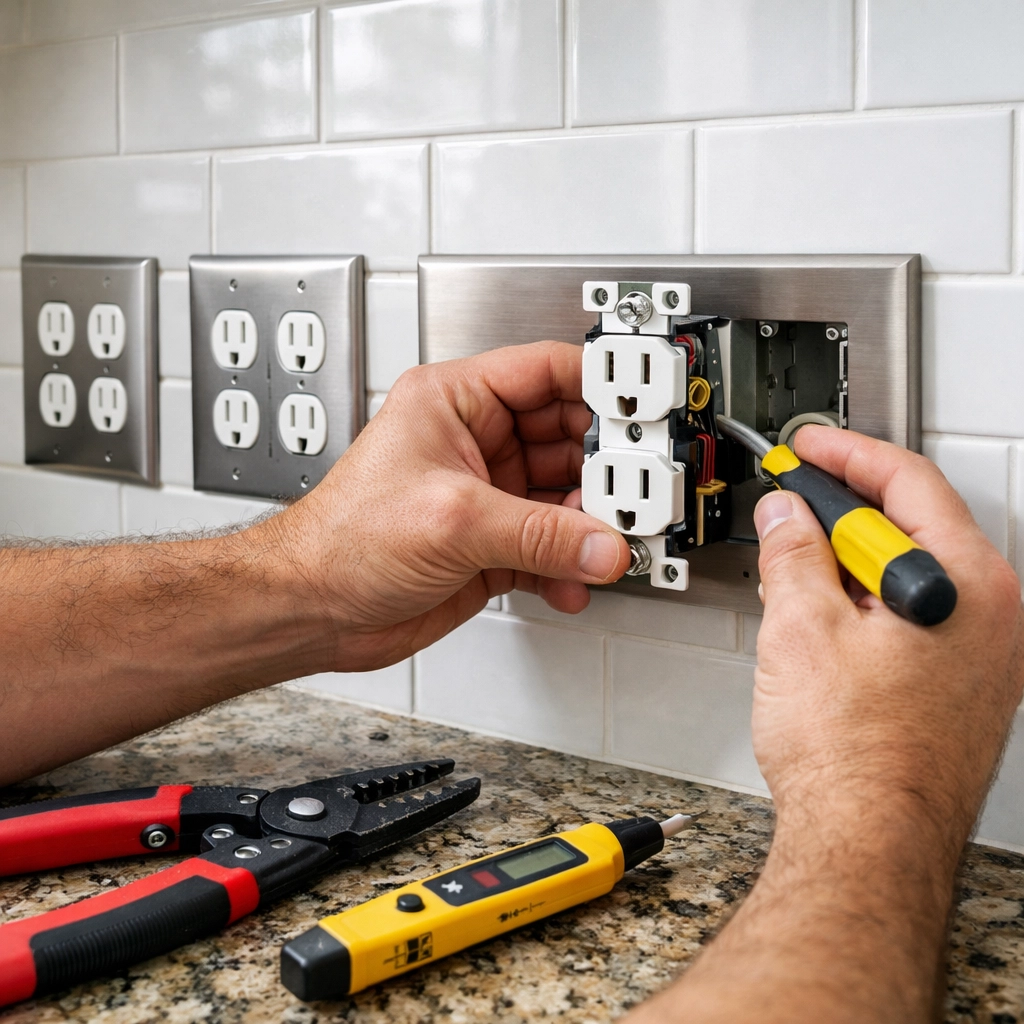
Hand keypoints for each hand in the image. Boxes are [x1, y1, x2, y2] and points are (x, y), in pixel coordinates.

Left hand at [255, 341, 629, 671]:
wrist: (312, 610)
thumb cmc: (341, 541)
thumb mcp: (451, 519)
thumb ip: (538, 534)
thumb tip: (602, 543)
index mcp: (455, 402)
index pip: (544, 371)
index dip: (598, 383)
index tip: (642, 405)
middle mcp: (475, 443)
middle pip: (567, 439)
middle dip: (604, 468)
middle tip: (637, 490)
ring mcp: (487, 496)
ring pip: (565, 499)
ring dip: (590, 526)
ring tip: (611, 543)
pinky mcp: (491, 546)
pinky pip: (551, 548)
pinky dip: (568, 566)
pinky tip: (572, 581)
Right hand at [752, 426, 1023, 835]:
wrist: (867, 845)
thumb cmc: (855, 760)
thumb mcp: (801, 626)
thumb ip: (792, 552)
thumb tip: (785, 514)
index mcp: (971, 586)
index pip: (909, 483)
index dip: (847, 454)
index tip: (809, 446)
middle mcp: (994, 619)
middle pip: (913, 527)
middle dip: (842, 514)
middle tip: (791, 507)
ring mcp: (983, 659)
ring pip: (908, 576)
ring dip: (848, 564)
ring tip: (793, 578)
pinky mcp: (962, 690)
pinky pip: (914, 619)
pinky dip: (865, 606)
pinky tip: (822, 625)